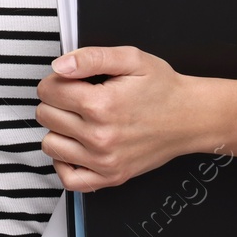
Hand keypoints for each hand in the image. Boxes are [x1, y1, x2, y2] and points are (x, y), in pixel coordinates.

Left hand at [35, 45, 205, 192]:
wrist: (191, 117)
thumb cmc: (163, 88)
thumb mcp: (130, 59)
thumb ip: (91, 57)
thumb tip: (60, 66)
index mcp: (101, 105)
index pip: (48, 91)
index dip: (56, 80)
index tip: (71, 80)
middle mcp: (100, 137)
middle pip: (45, 116)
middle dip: (56, 102)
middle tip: (78, 98)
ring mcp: (104, 161)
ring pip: (50, 145)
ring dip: (58, 130)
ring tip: (78, 120)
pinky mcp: (111, 177)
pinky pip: (69, 179)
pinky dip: (64, 163)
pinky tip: (75, 146)